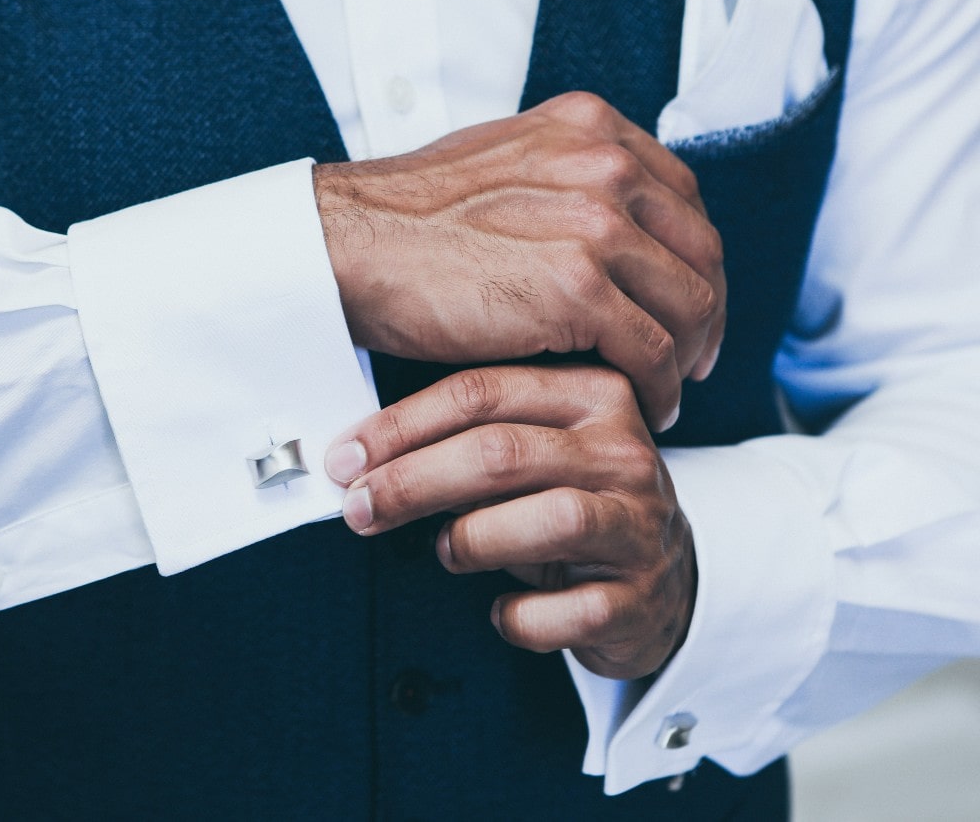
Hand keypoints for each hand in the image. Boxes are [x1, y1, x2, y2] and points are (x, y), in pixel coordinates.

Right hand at [315, 91, 723, 430]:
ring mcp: (596, 224)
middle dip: (705, 313)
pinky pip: (651, 351)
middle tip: (693, 357)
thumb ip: (564, 179)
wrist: (351, 247)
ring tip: (667, 390)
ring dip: (685, 357)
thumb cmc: (408, 218)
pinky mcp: (578, 288)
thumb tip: (605, 223)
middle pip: (699, 251)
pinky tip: (642, 405)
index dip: (694, 259)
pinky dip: (658, 387)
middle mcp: (605, 165)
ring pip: (687, 304)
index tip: (687, 300)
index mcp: (590, 128)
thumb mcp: (503, 162)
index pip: (682, 198)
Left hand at [323, 365, 694, 679]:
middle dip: (414, 482)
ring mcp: (640, 525)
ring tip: (448, 551)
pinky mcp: (642, 597)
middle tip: (362, 509)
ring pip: (549, 520)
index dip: (402, 427)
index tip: (347, 459)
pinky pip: (568, 611)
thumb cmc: (573, 508)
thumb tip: (365, 459)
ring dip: (474, 539)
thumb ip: (467, 443)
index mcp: (593, 397)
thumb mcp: (532, 458)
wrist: (662, 584)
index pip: (484, 392)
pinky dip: (520, 618)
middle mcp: (624, 453)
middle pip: (503, 453)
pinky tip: (502, 612)